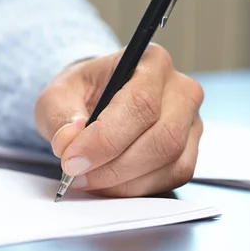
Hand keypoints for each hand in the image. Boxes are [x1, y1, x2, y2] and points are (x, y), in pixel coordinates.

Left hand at [34, 43, 203, 197]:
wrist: (98, 99)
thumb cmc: (83, 92)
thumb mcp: (58, 95)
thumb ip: (60, 116)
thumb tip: (69, 142)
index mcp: (152, 62)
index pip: (140, 104)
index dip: (106, 139)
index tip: (72, 160)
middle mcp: (181, 89)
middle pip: (163, 137)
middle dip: (114, 166)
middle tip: (77, 175)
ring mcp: (191, 122)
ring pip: (169, 162)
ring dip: (123, 181)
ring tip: (88, 178)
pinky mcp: (190, 151)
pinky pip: (171, 178)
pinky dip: (136, 187)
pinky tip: (108, 182)